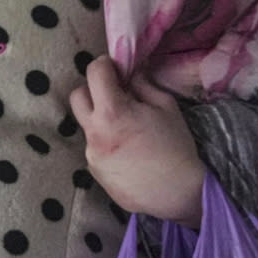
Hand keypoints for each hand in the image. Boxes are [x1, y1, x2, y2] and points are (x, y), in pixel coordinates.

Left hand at [70, 57, 205, 226]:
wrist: (179, 192)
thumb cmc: (176, 146)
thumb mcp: (166, 106)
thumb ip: (142, 85)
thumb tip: (130, 72)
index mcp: (112, 113)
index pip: (94, 74)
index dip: (104, 65)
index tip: (115, 67)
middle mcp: (94, 133)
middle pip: (77, 97)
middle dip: (93, 90)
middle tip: (114, 94)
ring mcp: (91, 156)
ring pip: (87, 126)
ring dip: (101, 120)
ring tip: (128, 130)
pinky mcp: (95, 173)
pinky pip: (95, 148)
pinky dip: (106, 143)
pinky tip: (129, 153)